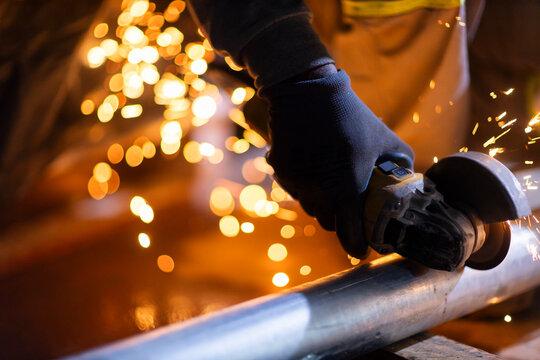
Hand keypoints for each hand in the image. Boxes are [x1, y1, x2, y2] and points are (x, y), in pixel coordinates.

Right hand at [262, 70, 413, 257]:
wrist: (309, 93)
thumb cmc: (352, 116)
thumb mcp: (385, 137)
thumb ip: (402, 163)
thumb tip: (410, 182)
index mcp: (347, 187)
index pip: (350, 234)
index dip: (356, 246)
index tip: (360, 249)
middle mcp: (319, 190)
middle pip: (328, 223)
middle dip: (340, 220)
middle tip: (348, 208)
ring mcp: (297, 182)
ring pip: (310, 207)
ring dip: (321, 204)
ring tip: (331, 184)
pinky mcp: (281, 171)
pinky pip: (294, 190)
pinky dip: (305, 187)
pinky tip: (314, 168)